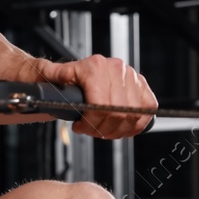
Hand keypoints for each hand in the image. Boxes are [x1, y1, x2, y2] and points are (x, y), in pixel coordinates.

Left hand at [35, 55, 155, 139]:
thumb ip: (52, 74)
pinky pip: (147, 111)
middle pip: (117, 114)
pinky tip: (121, 127)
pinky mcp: (142, 86)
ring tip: (103, 130)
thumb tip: (60, 76)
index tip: (80, 127)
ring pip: (132, 115)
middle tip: (90, 131)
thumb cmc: (65, 79)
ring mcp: (132, 77)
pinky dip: (136, 125)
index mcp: (95, 67)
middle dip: (102, 129)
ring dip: (117, 130)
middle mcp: (116, 69)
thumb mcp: (52, 75)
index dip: (91, 123)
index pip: (101, 105)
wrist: (79, 73)